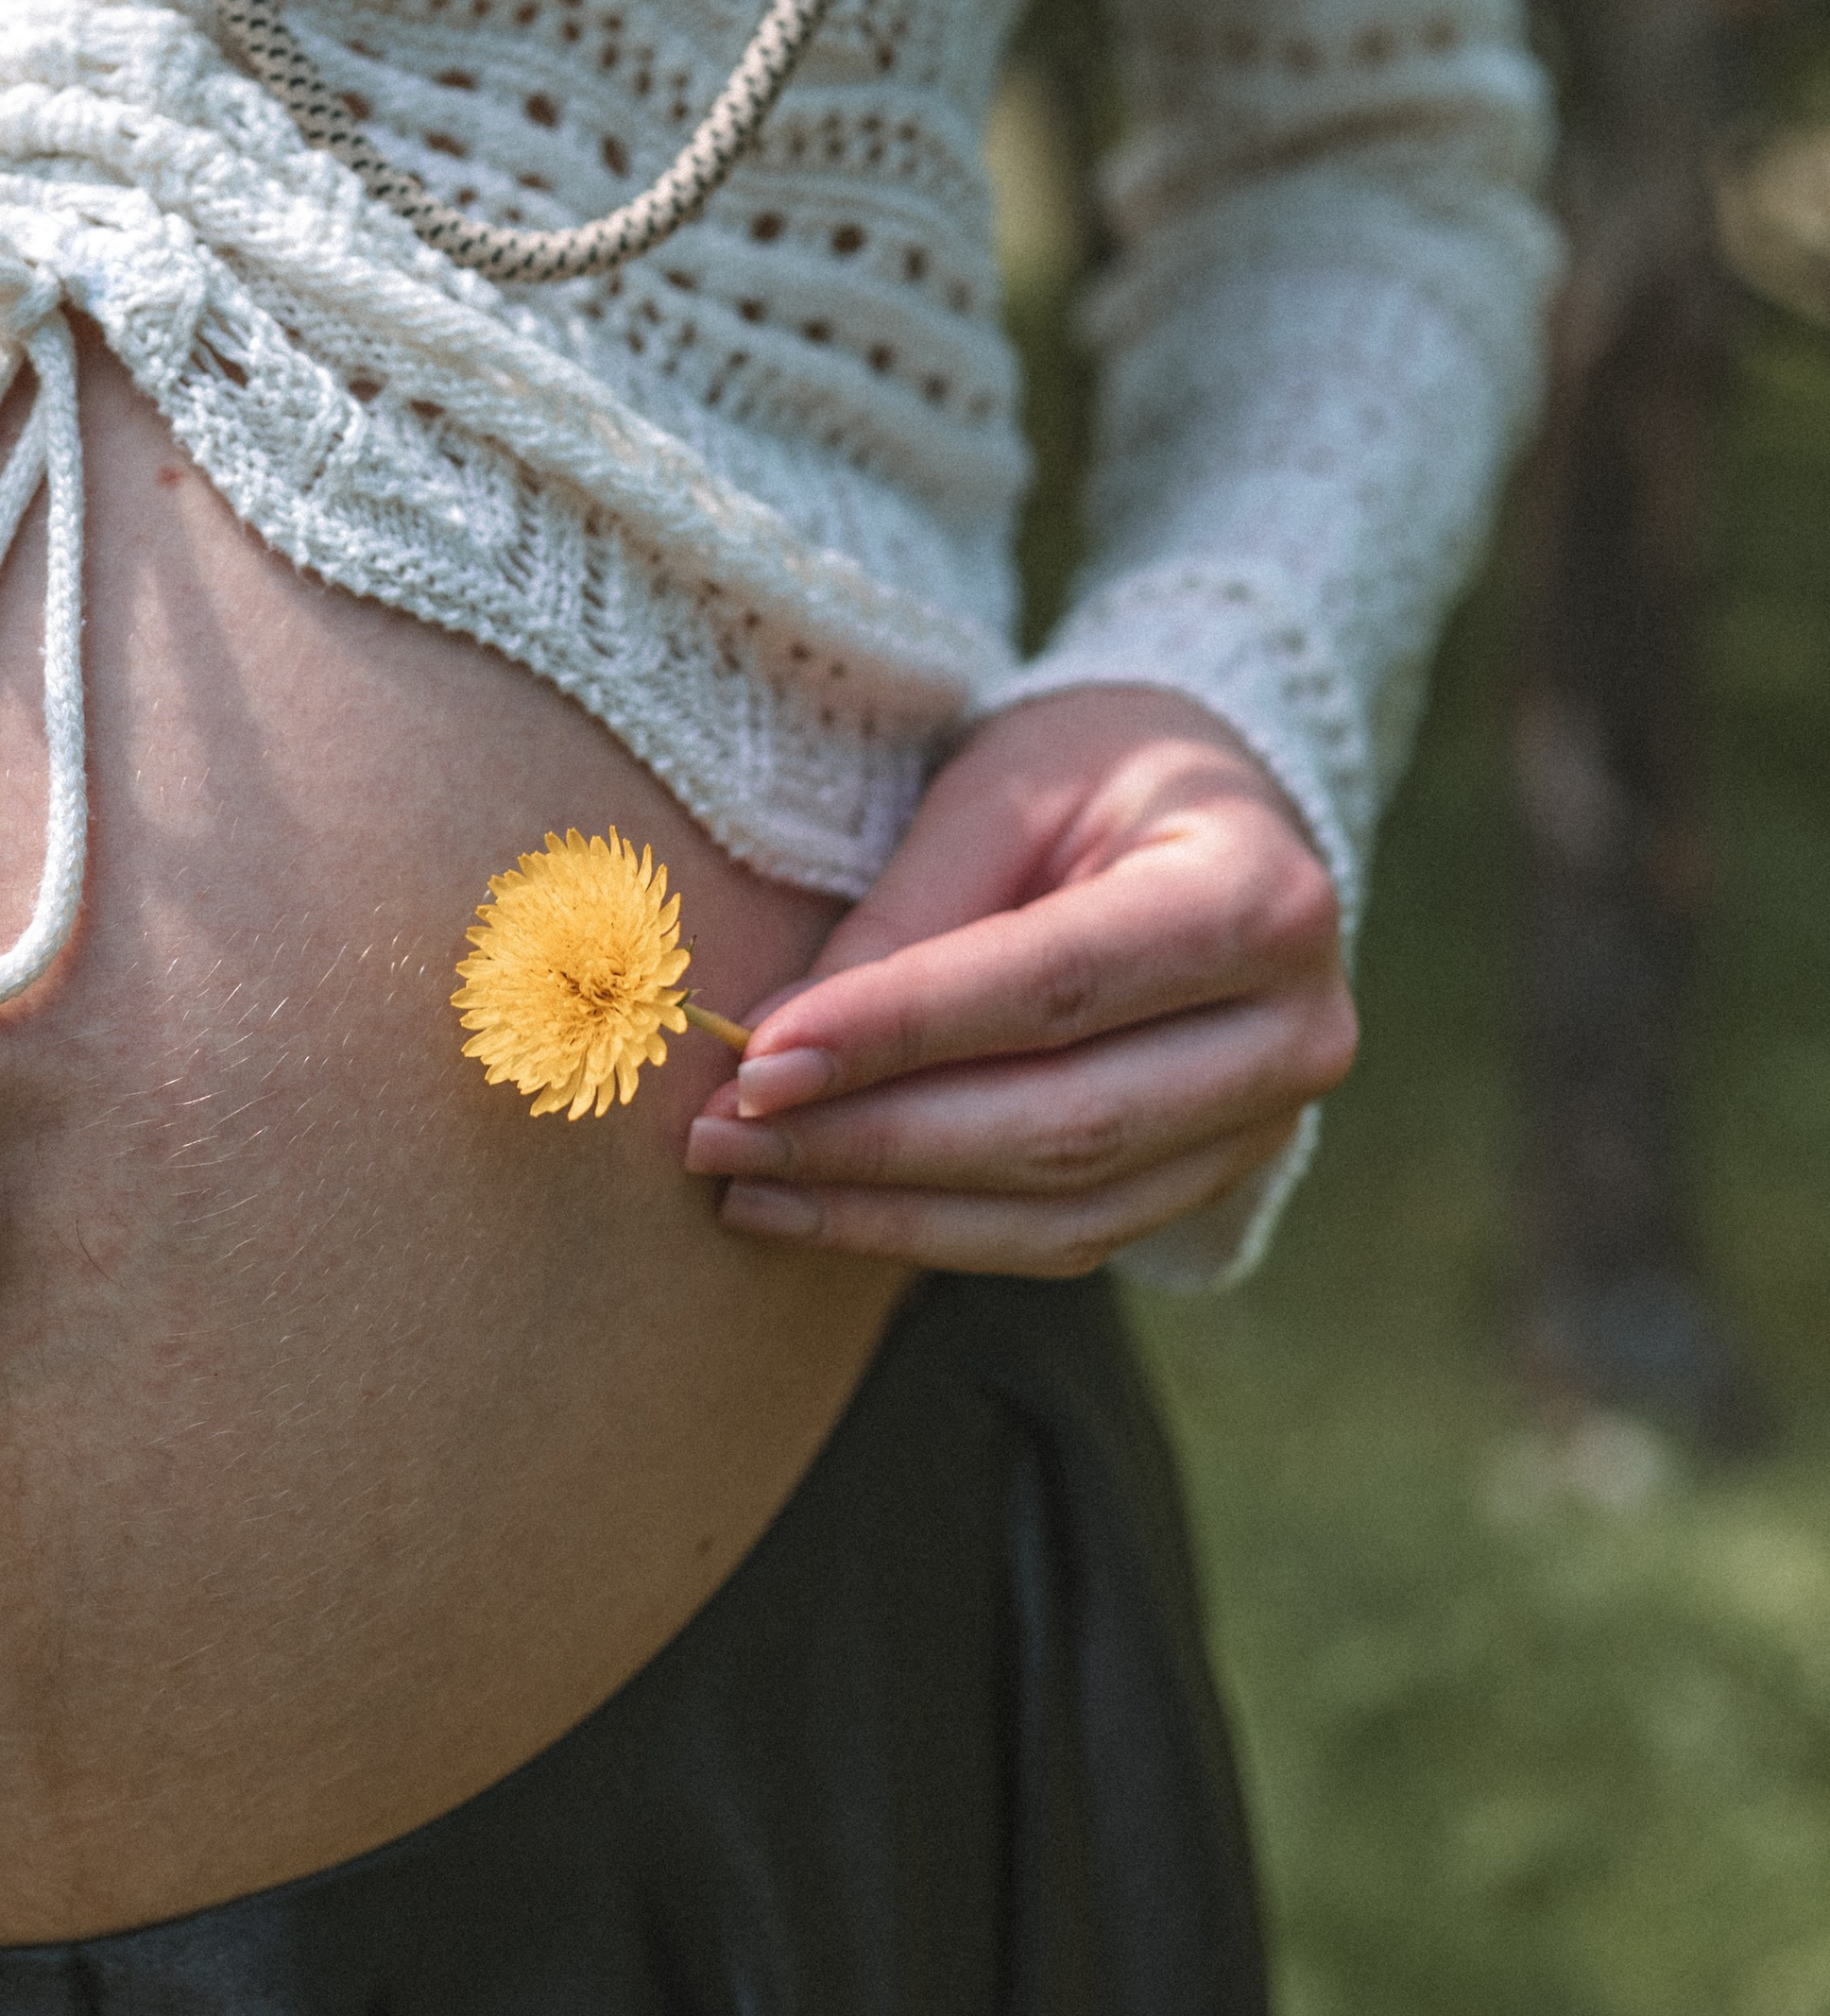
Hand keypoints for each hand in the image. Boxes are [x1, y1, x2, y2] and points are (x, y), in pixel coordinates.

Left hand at [682, 683, 1355, 1274]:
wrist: (1215, 813)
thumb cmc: (1098, 775)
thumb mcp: (1005, 790)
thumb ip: (907, 916)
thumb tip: (775, 1047)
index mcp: (1259, 896)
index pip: (1057, 984)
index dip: (901, 1031)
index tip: (758, 1057)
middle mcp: (1294, 1030)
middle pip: (1064, 1121)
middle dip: (875, 1139)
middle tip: (720, 1134)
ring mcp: (1269, 1125)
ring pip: (1063, 1209)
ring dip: (887, 1209)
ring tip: (744, 1181)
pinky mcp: (1213, 1180)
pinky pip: (1068, 1240)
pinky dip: (934, 1232)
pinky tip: (819, 1205)